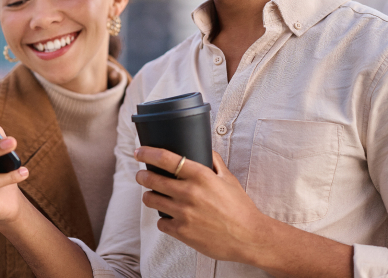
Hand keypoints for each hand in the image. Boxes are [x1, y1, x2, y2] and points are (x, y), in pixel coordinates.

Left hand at [134, 147, 269, 263]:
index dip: (148, 153)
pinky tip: (168, 216)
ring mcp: (183, 213)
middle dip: (142, 176)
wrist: (248, 237)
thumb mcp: (229, 179)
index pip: (166, 159)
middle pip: (152, 179)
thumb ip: (214, 162)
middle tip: (141, 175)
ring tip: (151, 195)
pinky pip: (161, 222)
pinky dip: (163, 219)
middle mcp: (189, 192)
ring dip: (149, 196)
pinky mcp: (181, 231)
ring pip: (151, 200)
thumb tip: (204, 149)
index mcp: (201, 176)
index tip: (139, 152)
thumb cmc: (240, 207)